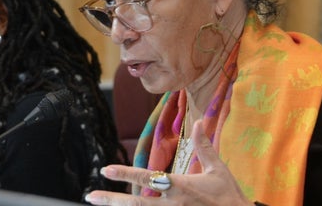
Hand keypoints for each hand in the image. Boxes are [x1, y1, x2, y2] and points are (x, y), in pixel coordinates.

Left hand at [85, 119, 253, 205]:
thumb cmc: (229, 196)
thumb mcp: (218, 169)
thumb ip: (204, 146)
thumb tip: (198, 123)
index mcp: (180, 186)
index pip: (147, 178)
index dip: (125, 173)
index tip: (106, 169)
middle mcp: (172, 204)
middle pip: (135, 203)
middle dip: (112, 199)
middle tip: (91, 195)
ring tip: (99, 204)